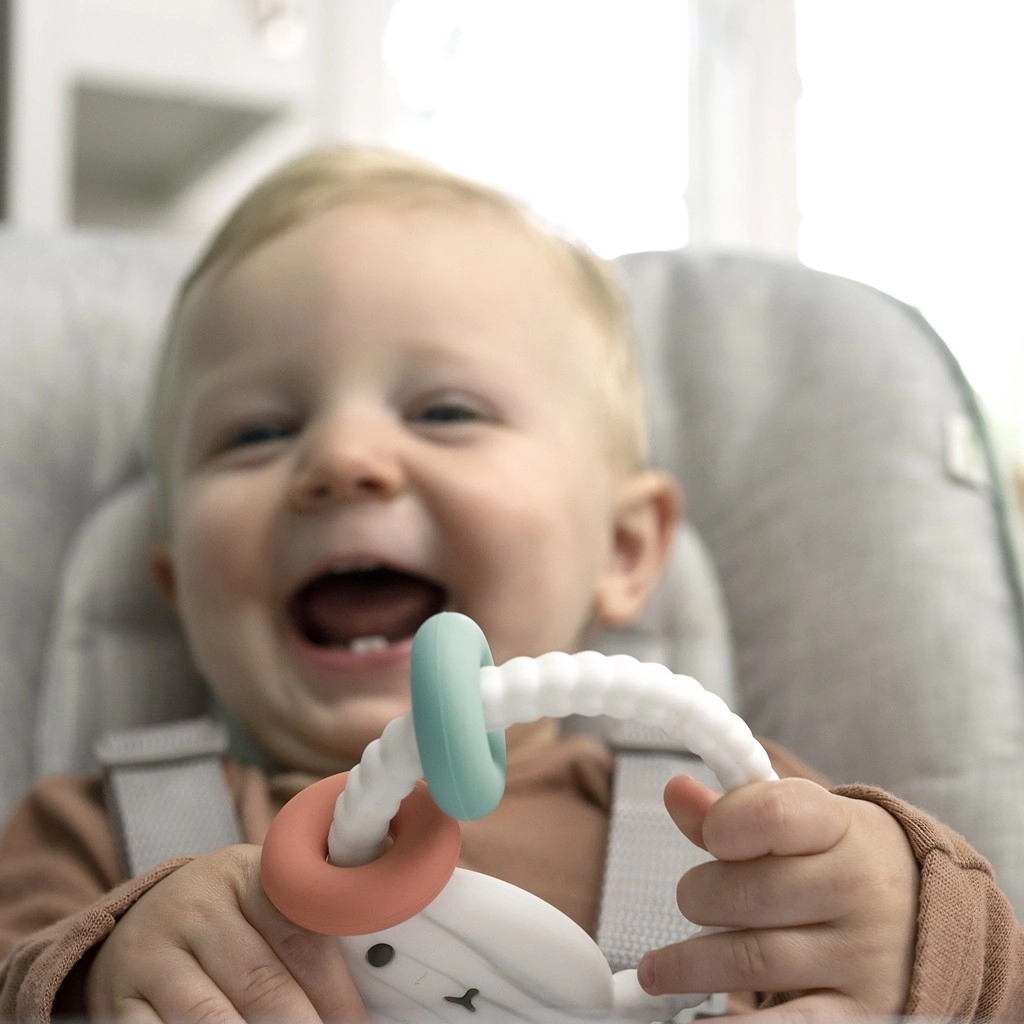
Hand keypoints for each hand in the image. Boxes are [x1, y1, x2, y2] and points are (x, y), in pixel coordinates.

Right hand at [86, 845, 366, 1023]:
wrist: (141, 916)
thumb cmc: (229, 914)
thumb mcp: (266, 894)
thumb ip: (315, 913)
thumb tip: (385, 952)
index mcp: (244, 875)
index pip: (299, 931)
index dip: (334, 987)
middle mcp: (194, 907)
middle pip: (259, 981)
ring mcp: (150, 954)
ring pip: (208, 1017)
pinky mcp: (117, 1001)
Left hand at [638, 776, 918, 1018]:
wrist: (934, 921)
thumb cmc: (846, 862)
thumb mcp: (805, 824)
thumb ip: (736, 812)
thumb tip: (676, 793)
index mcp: (843, 828)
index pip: (772, 814)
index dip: (723, 824)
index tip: (711, 836)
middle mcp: (860, 890)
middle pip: (745, 893)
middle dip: (698, 897)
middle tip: (693, 902)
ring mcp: (864, 958)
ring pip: (749, 960)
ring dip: (688, 965)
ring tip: (659, 969)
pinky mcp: (863, 1014)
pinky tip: (699, 1023)